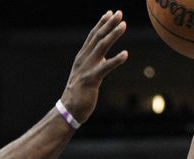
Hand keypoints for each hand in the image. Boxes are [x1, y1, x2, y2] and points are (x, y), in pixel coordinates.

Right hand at [60, 10, 128, 124]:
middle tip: (119, 13)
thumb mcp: (84, 74)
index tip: (110, 13)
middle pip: (98, 38)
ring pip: (101, 48)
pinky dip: (115, 60)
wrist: (68, 110)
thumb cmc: (78, 94)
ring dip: (113, 35)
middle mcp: (83, 60)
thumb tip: (103, 57)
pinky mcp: (91, 80)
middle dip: (109, 24)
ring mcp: (87, 69)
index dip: (101, 24)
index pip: (92, 36)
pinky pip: (105, 68)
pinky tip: (125, 54)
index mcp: (82, 58)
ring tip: (123, 25)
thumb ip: (93, 63)